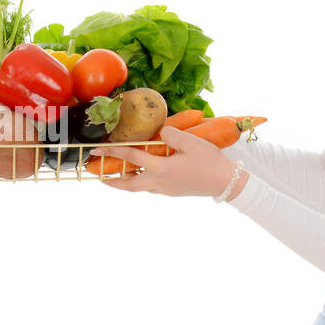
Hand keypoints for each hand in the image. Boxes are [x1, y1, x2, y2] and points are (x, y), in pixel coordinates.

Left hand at [89, 125, 244, 197]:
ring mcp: (166, 189)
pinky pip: (150, 187)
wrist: (227, 183)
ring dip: (125, 183)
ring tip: (115, 176)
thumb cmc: (210, 162)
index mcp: (161, 169)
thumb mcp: (191, 142)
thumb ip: (171, 134)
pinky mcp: (173, 192)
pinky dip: (140, 181)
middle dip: (111, 181)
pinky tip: (142, 174)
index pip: (131, 157)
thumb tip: (159, 132)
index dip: (113, 151)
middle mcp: (160, 182)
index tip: (97, 148)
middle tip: (98, 176)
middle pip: (129, 184)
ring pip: (139, 188)